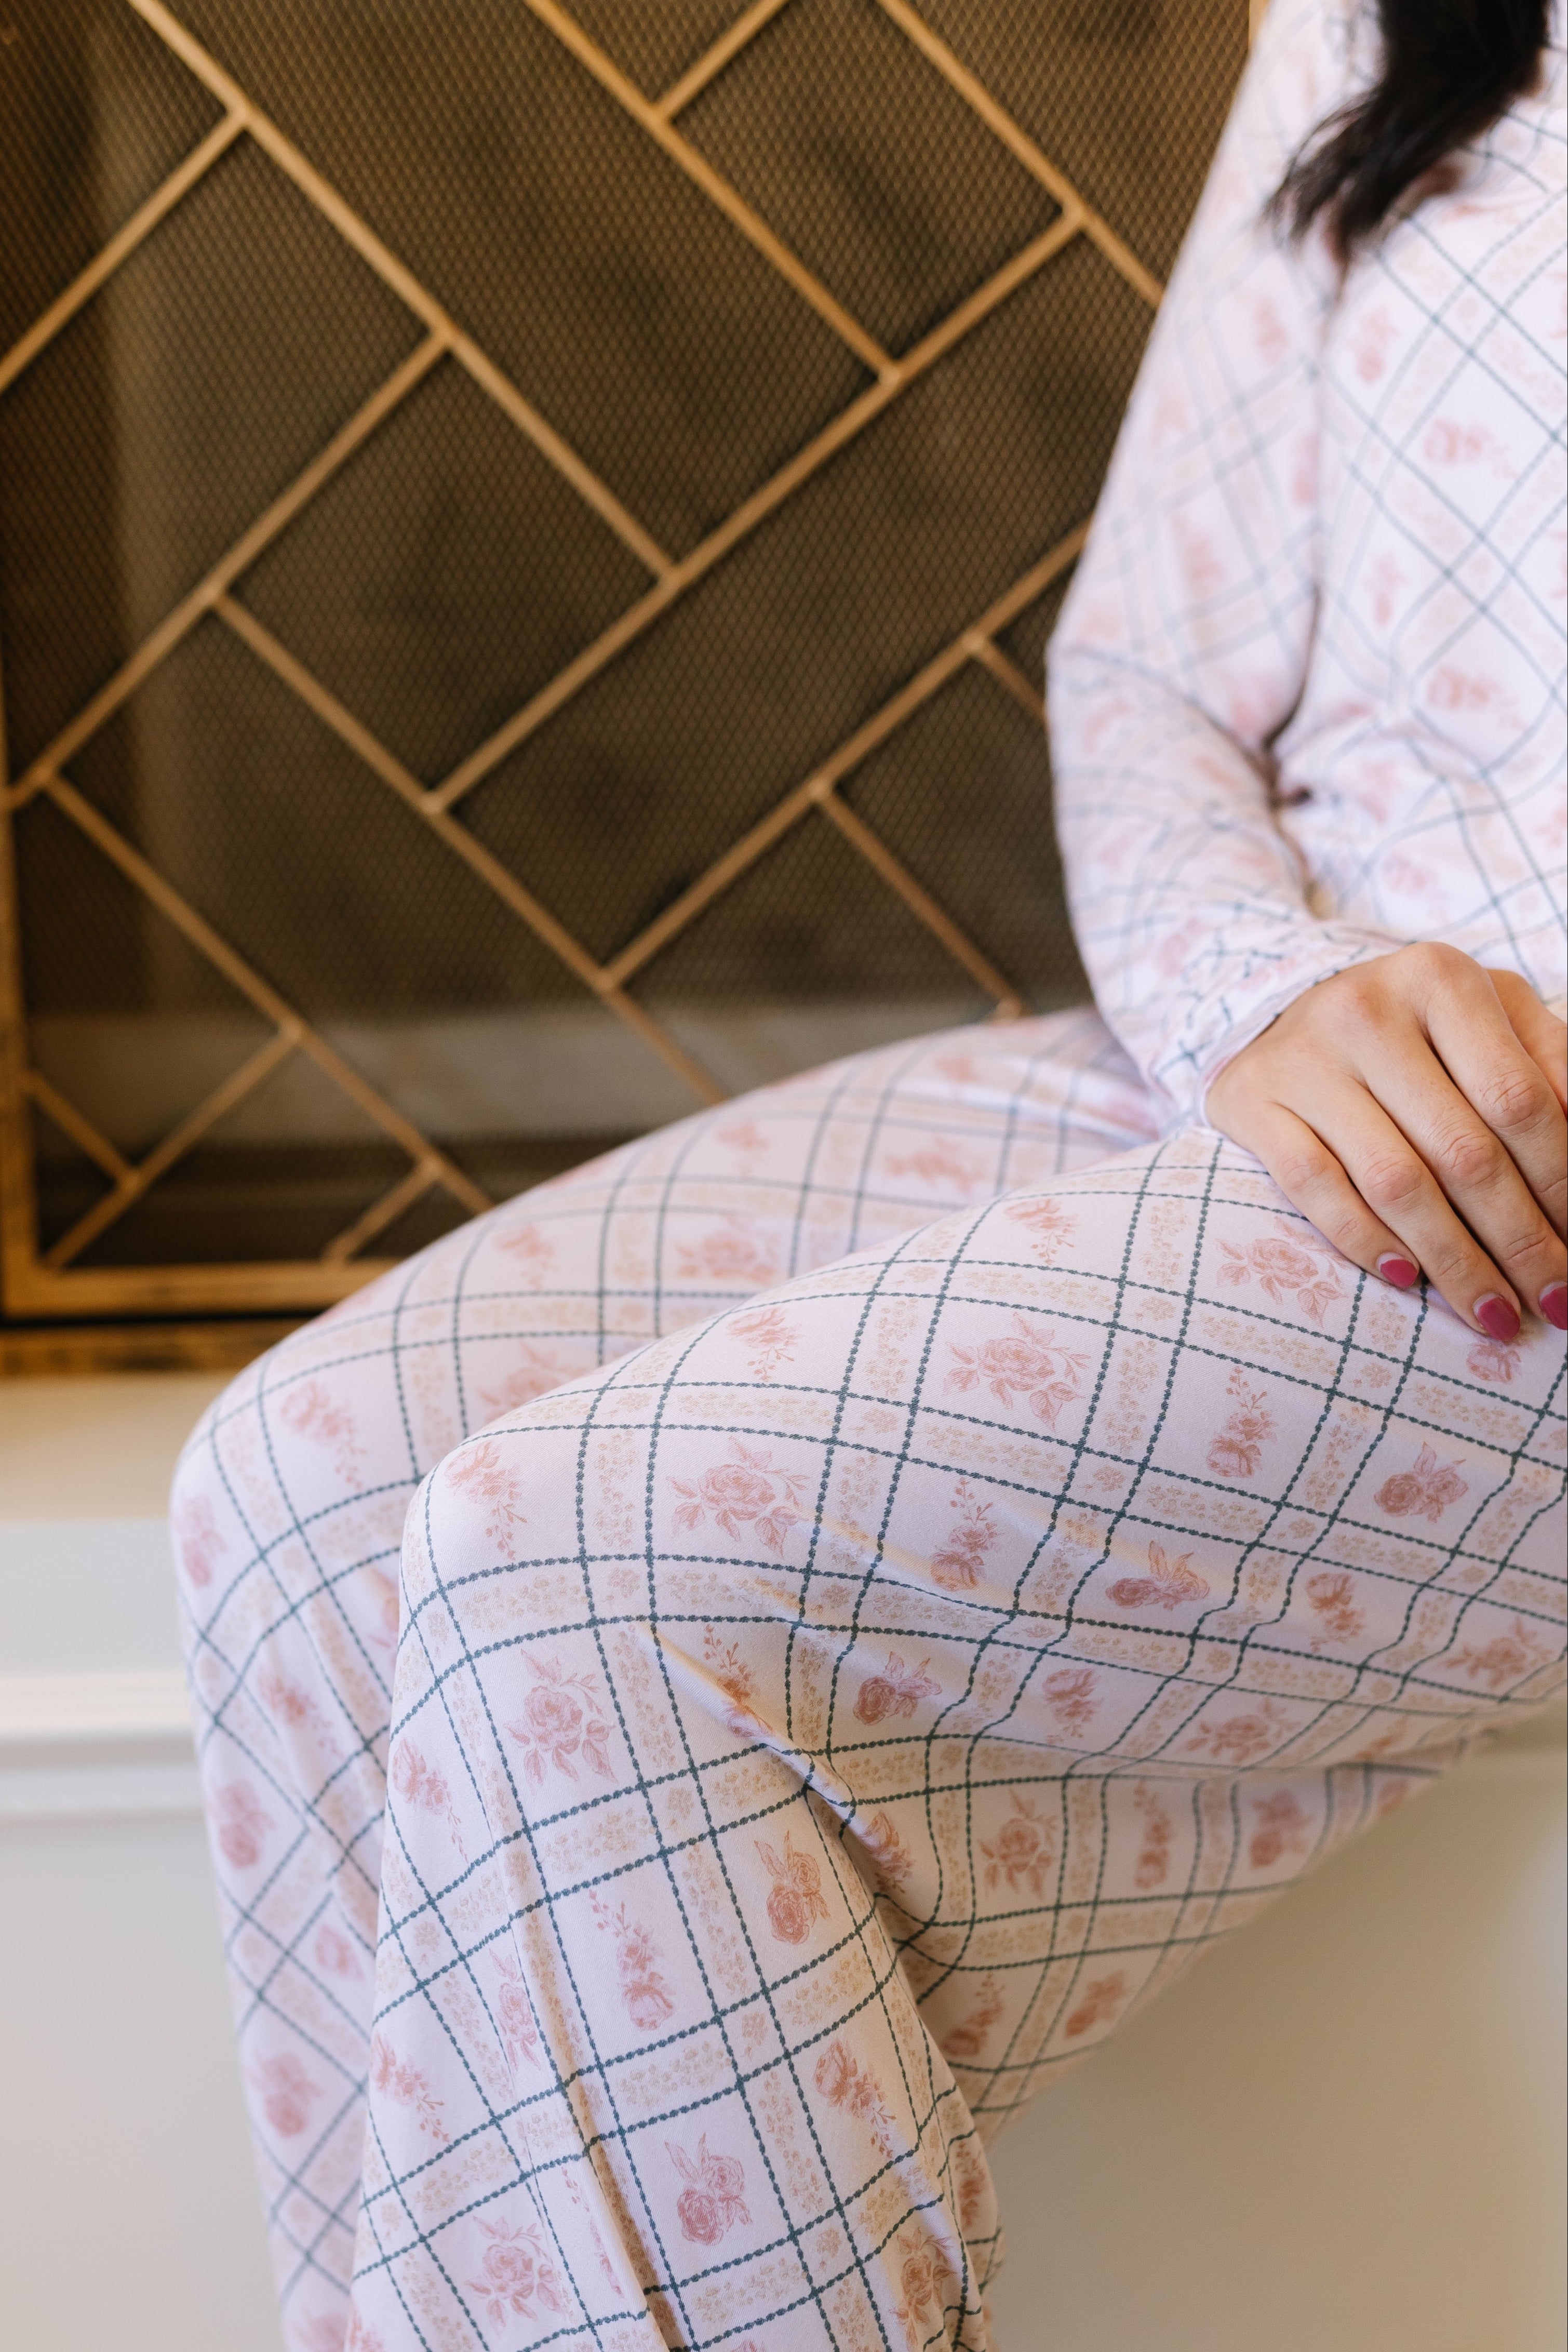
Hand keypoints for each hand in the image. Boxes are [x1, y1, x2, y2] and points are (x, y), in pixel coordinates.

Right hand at [1206, 944, 1567, 1339]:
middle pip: (1462, 1151)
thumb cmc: (1413, 1031)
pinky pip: (1312, 1186)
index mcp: (1441, 979)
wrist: (1289, 1015)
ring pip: (1393, 1180)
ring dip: (1454, 1261)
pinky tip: (1407, 1279)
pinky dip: (1364, 1240)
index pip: (1519, 1100)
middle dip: (1519, 1241)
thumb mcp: (1488, 1019)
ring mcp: (1302, 1056)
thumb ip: (1550, 1065)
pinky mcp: (1250, 1099)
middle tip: (1553, 1300)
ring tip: (1494, 1313)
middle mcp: (1366, 1009)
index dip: (1561, 1185)